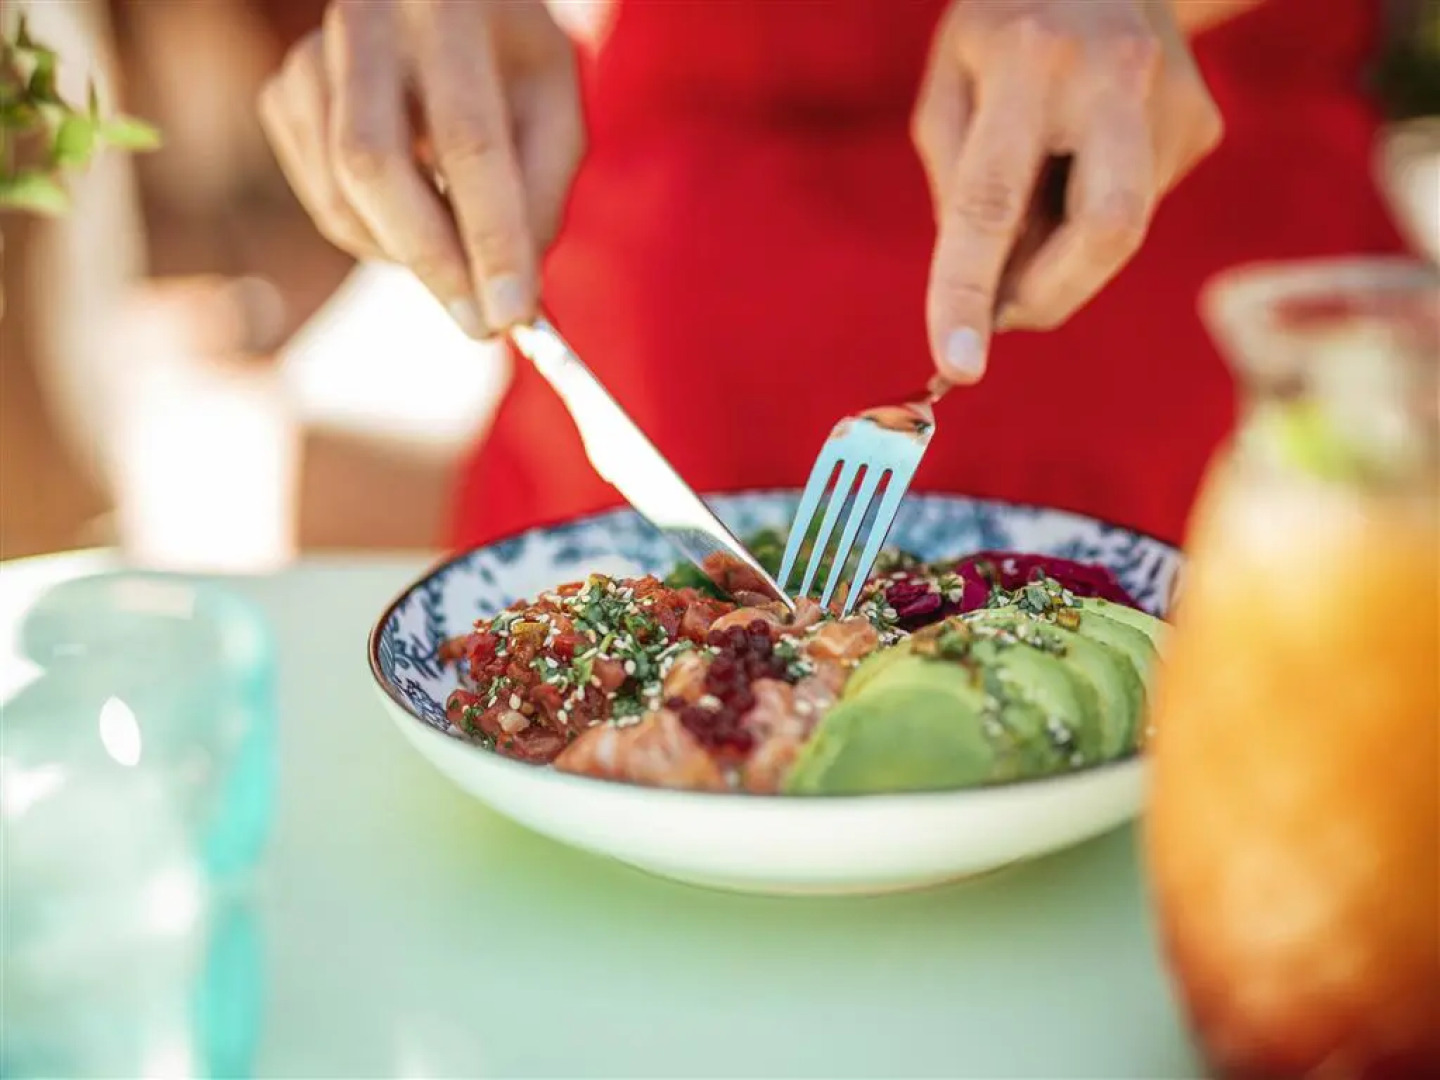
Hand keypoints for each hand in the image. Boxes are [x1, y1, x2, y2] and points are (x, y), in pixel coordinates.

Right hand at [259, 0, 582, 336]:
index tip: (510, 315)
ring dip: (408, 254)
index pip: (467, 139)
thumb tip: (509, 294)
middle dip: (433, 263)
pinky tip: (416, 212)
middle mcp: (366, 22)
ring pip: (342, 195)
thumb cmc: (510, 58)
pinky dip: (375, 236)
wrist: (438, 0)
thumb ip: (541, 192)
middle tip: (480, 325)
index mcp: (448, 8)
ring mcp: (311, 56)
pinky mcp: (283, 94)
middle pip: (375, 166)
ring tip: (462, 257)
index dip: (489, 237)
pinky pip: (325, 201)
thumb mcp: (554, 105)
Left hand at [912, 0, 1222, 380]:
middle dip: (1049, 296)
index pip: (992, 200)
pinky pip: (1134, 209)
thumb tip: (992, 294)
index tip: (956, 366)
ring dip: (1062, 252)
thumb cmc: (1006, 27)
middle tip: (1004, 314)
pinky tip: (1082, 160)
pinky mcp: (1201, 126)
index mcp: (1028, 61)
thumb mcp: (951, 83)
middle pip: (1104, 231)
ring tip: (1040, 188)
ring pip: (1116, 235)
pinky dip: (1090, 217)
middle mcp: (1113, 77)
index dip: (969, 289)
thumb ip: (957, 188)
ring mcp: (1173, 101)